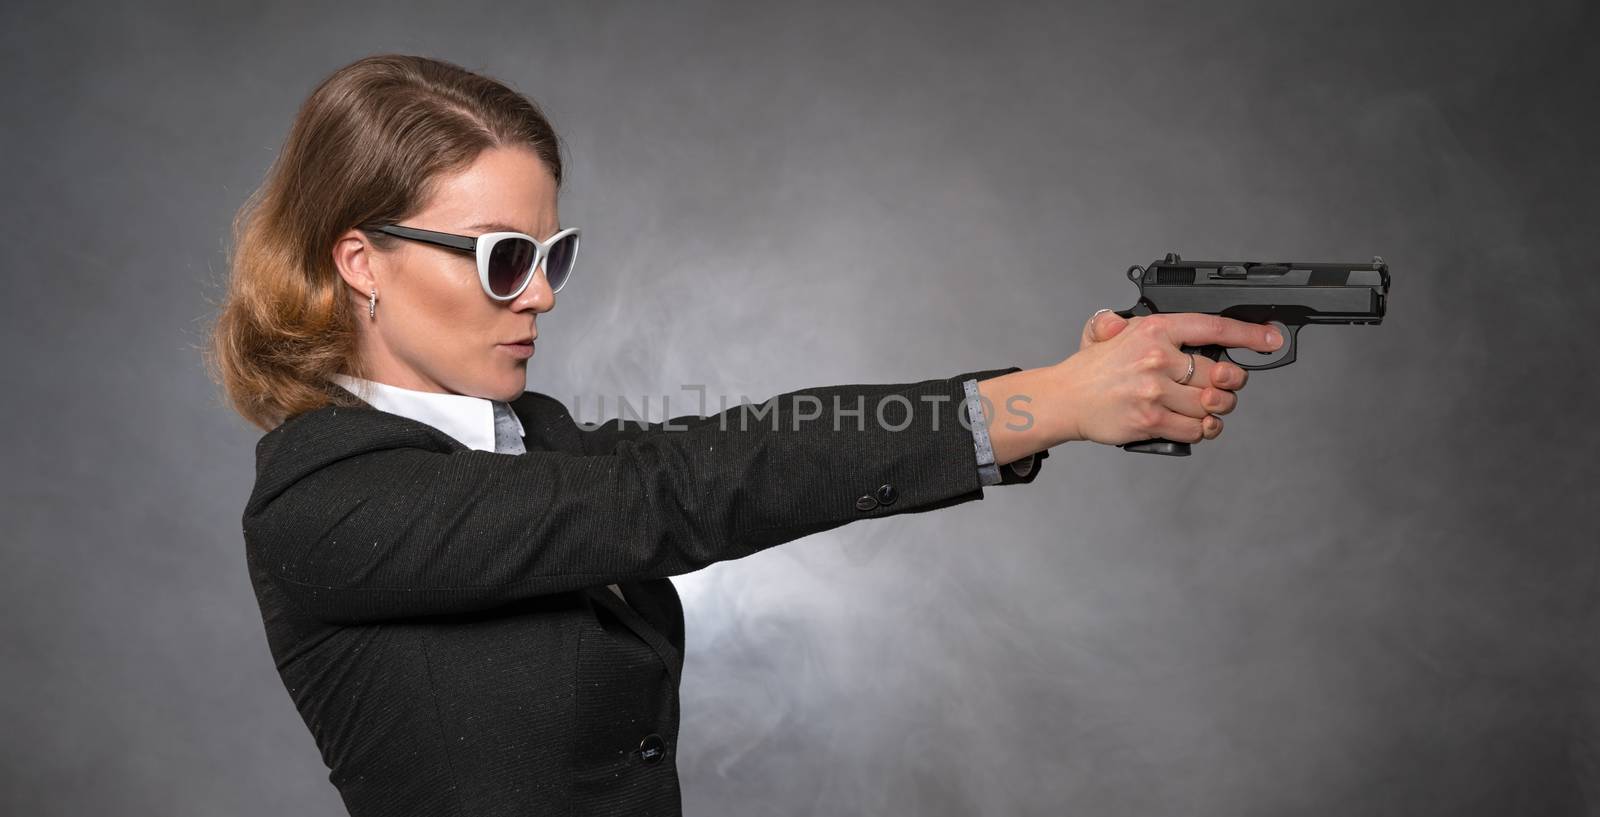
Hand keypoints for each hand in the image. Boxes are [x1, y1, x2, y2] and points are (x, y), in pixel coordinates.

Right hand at [1053, 309, 1276, 445]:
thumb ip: (1136, 322)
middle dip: (1231, 384)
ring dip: (1216, 410)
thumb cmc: (1093, 368)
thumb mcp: (1113, 331)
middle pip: (1221, 374)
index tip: (1270, 338)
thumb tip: (1145, 320)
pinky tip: (1192, 423)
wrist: (1065, 398)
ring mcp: (1155, 392)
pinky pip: (1196, 429)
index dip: (1249, 334)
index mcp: (1154, 330)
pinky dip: (1200, 429)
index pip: (1214, 328)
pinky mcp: (1152, 421)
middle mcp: (1158, 359)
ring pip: (1212, 405)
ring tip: (1207, 407)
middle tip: (1224, 385)